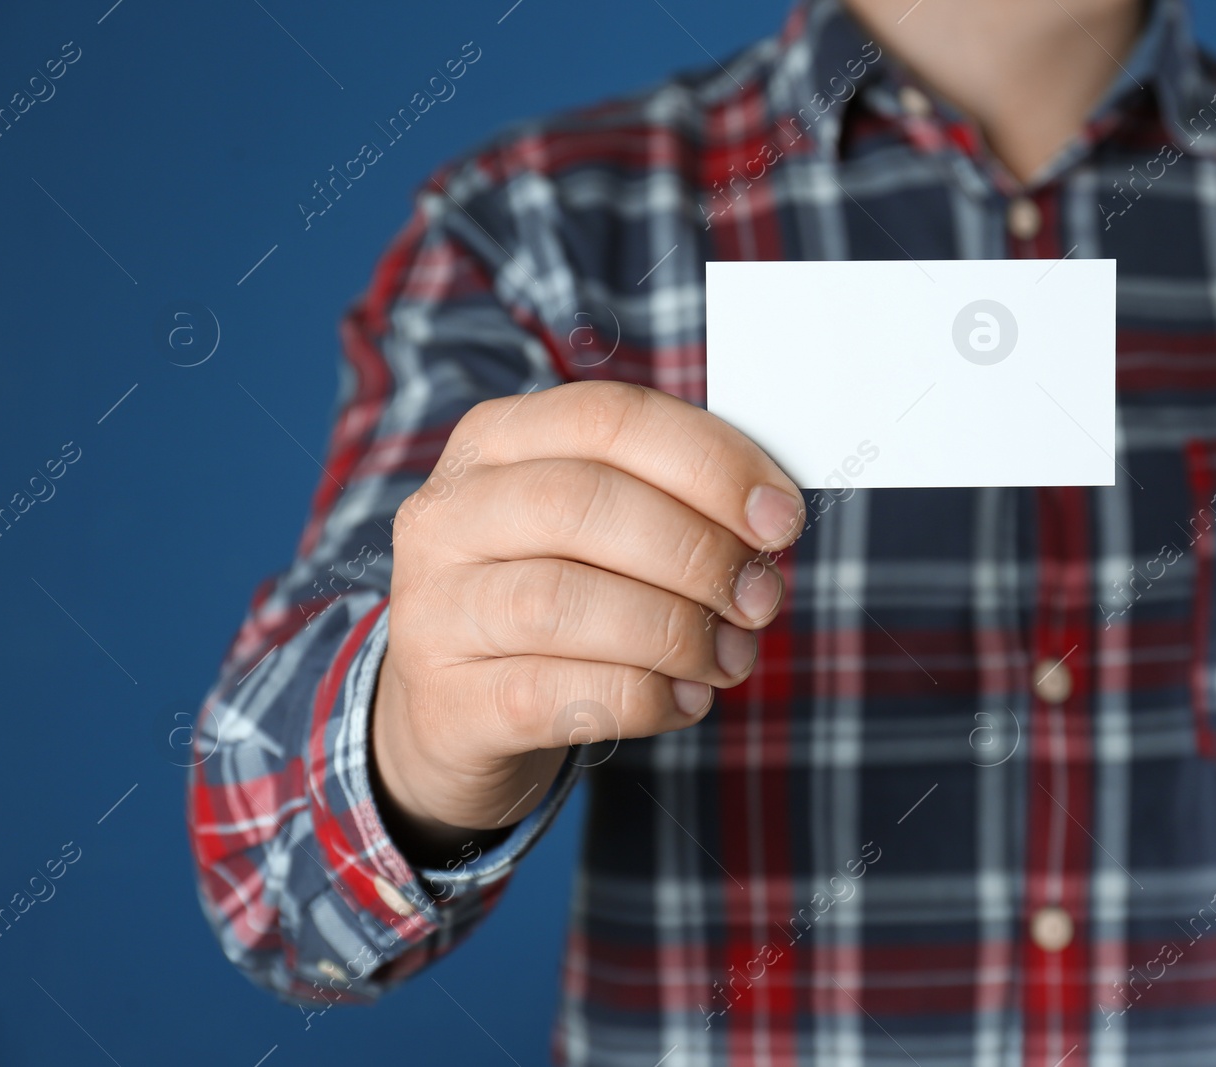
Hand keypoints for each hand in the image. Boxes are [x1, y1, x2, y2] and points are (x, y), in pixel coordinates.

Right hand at [370, 382, 804, 859]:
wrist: (454, 713)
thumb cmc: (554, 600)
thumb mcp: (593, 532)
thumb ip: (670, 506)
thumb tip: (770, 524)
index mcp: (495, 442)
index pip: (610, 418)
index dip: (709, 463)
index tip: (780, 519)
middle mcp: (448, 515)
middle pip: (583, 502)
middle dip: (697, 551)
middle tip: (760, 599)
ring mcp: (435, 610)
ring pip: (563, 601)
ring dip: (675, 631)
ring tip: (729, 656)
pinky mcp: (450, 702)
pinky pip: (556, 694)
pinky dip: (643, 697)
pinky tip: (685, 699)